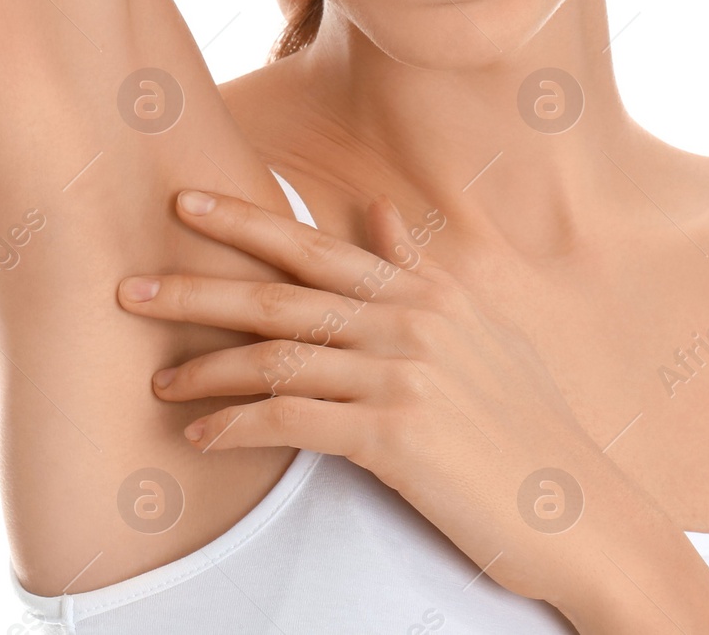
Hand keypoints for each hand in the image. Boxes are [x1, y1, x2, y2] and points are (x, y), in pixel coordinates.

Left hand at [116, 187, 616, 609]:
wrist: (578, 508)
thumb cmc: (526, 422)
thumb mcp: (477, 328)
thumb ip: (416, 269)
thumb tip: (375, 210)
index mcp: (424, 288)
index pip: (316, 244)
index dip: (244, 220)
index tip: (184, 200)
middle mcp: (409, 319)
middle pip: (280, 291)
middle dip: (197, 285)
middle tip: (129, 285)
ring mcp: (401, 374)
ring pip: (276, 357)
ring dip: (205, 369)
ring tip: (157, 379)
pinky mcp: (394, 436)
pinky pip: (293, 422)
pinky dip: (237, 426)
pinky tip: (201, 436)